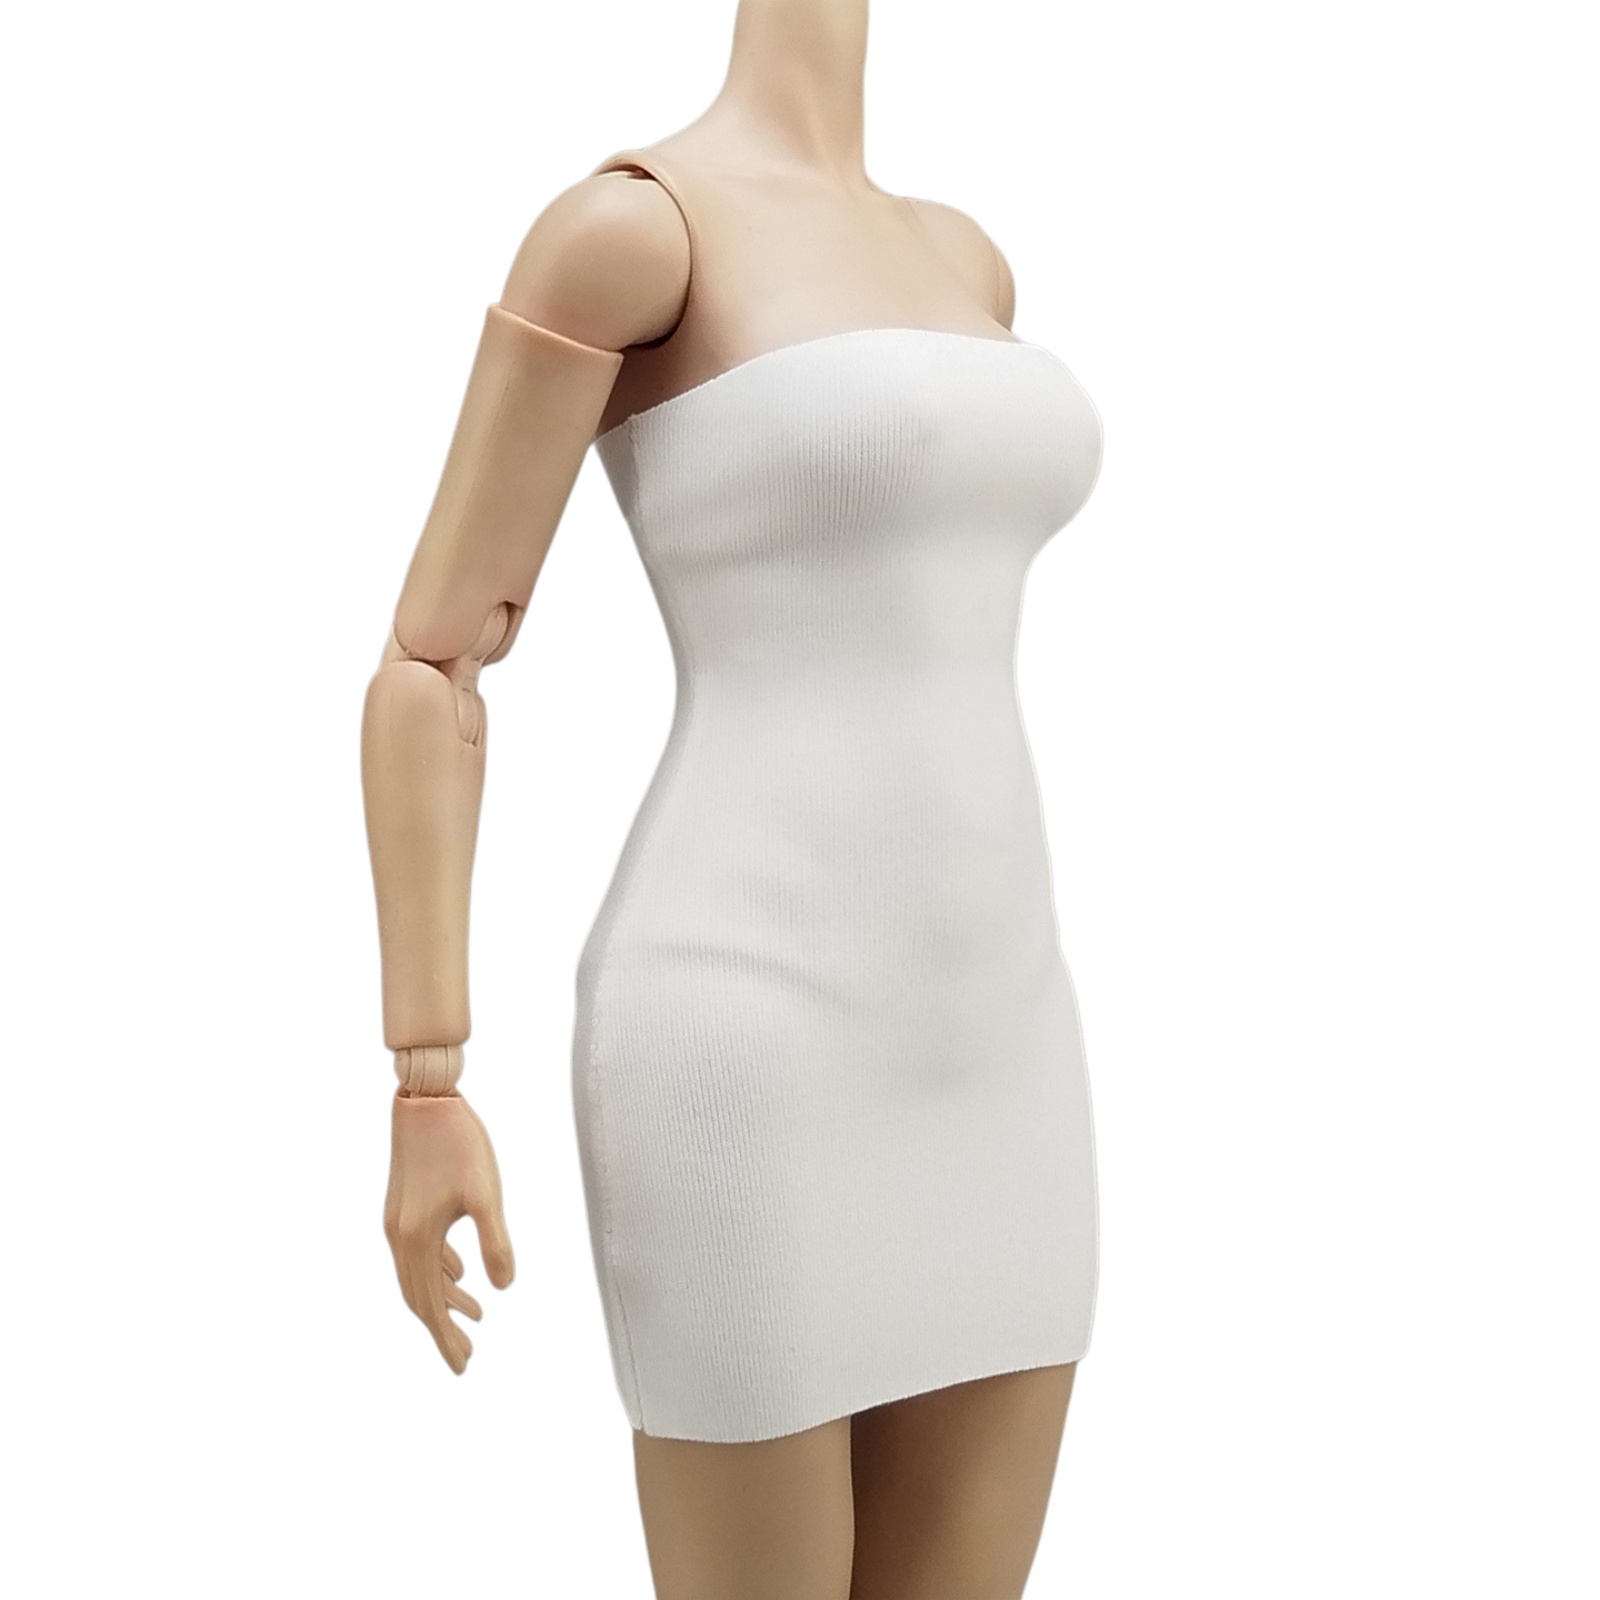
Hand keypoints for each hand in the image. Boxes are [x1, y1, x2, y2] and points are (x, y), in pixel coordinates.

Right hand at [383, 1090, 514, 1372]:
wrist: (425, 1100)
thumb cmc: (460, 1142)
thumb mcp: (486, 1193)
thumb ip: (494, 1241)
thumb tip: (503, 1287)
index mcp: (418, 1238)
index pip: (430, 1304)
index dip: (445, 1338)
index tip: (461, 1367)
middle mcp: (400, 1236)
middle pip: (419, 1297)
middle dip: (442, 1328)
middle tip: (465, 1357)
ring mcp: (398, 1222)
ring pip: (417, 1276)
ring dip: (443, 1299)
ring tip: (474, 1317)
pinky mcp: (404, 1207)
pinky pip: (417, 1253)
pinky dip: (437, 1271)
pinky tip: (458, 1273)